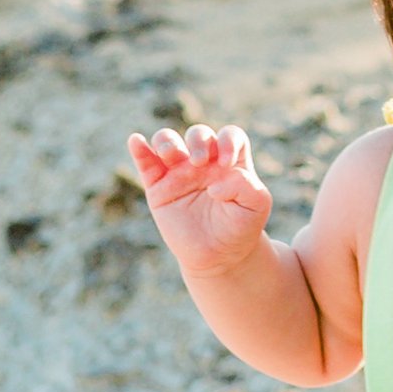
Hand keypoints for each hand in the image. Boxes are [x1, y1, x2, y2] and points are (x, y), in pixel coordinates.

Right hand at [127, 125, 272, 276]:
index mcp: (229, 160)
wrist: (219, 257)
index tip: (226, 162)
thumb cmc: (241, 227)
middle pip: (198, 135)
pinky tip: (136, 141)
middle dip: (198, 142)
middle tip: (199, 162)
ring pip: (168, 141)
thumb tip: (215, 184)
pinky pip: (146, 163)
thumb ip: (246, 185)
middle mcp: (204, 161)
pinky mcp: (159, 188)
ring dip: (167, 141)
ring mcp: (179, 172)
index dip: (228, 140)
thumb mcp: (256, 206)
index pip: (229, 136)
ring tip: (171, 154)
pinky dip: (140, 150)